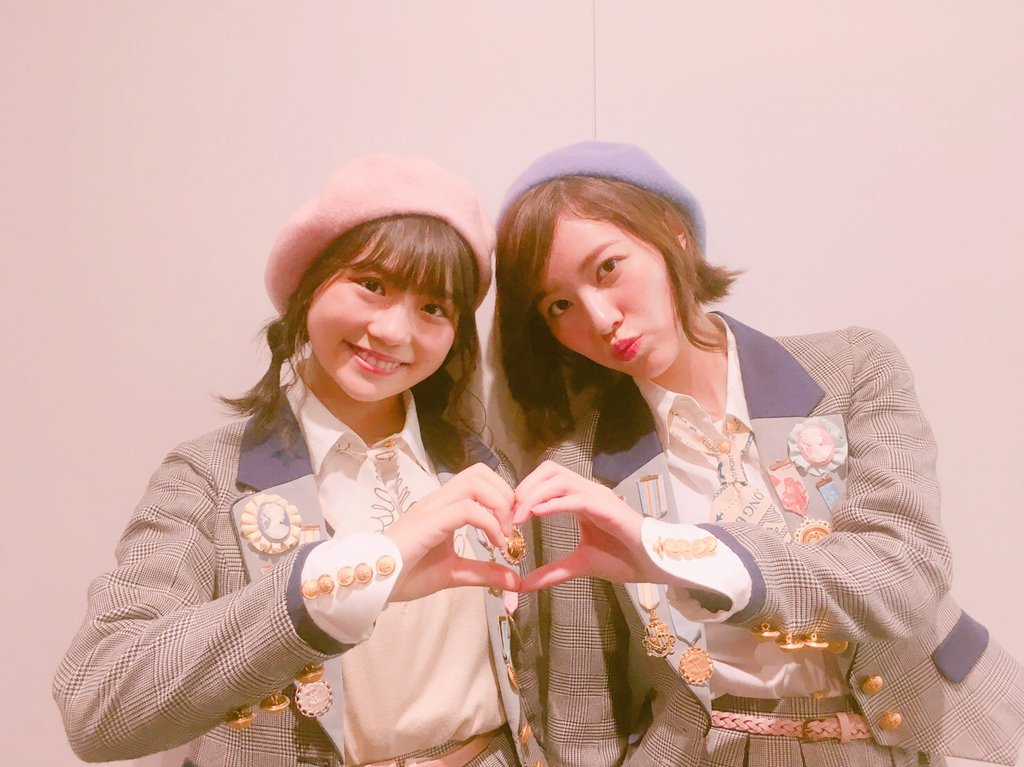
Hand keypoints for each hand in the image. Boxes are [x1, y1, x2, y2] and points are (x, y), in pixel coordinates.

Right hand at [385, 462, 519, 600]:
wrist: (374, 586)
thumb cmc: (407, 575)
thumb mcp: (455, 573)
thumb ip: (484, 573)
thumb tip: (515, 580)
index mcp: (444, 506)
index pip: (479, 479)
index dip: (503, 495)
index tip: (513, 526)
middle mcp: (438, 499)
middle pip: (480, 472)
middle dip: (505, 494)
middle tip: (512, 526)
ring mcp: (432, 507)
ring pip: (475, 482)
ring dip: (499, 504)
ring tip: (504, 534)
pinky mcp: (428, 521)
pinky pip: (467, 509)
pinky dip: (489, 523)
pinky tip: (494, 544)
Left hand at [513, 461, 660, 590]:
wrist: (656, 564)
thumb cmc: (624, 559)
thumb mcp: (580, 565)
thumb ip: (553, 572)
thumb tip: (524, 585)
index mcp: (581, 499)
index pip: (548, 480)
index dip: (525, 490)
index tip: (508, 512)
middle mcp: (589, 492)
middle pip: (550, 470)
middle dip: (526, 485)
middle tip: (509, 511)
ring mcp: (599, 497)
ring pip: (560, 480)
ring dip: (535, 494)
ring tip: (518, 515)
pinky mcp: (608, 509)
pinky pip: (576, 499)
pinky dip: (554, 503)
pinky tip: (537, 513)